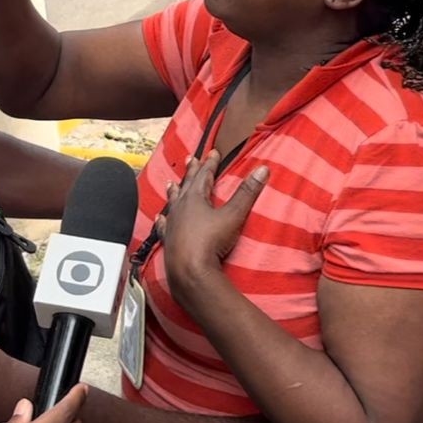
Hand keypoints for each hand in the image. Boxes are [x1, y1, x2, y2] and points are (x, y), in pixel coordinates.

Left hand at [159, 151, 268, 297]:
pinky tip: (160, 218)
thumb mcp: (233, 215)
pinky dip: (163, 220)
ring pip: (172, 203)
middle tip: (190, 158)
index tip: (213, 152)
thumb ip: (247, 192)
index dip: (210, 163)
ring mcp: (172, 224)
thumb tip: (262, 169)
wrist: (189, 270)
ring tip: (170, 183)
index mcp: (195, 198)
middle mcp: (181, 208)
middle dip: (191, 171)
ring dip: (174, 192)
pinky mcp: (168, 240)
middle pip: (187, 185)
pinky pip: (164, 226)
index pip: (204, 175)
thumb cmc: (211, 241)